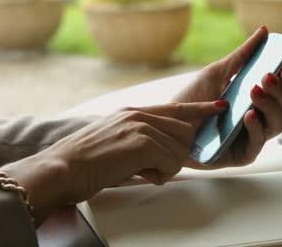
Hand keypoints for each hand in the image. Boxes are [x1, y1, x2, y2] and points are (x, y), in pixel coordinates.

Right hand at [0, 101, 227, 224]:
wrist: (62, 168)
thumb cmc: (86, 161)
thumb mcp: (117, 140)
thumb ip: (142, 140)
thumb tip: (164, 156)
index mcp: (134, 112)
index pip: (177, 108)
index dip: (201, 109)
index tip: (219, 107)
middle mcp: (140, 115)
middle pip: (185, 131)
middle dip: (178, 152)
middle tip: (157, 165)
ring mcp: (141, 127)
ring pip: (179, 149)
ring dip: (167, 166)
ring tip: (144, 170)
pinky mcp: (141, 143)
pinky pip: (170, 162)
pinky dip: (160, 173)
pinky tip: (142, 174)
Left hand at [172, 26, 281, 168]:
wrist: (168, 125)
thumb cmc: (192, 99)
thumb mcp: (216, 73)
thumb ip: (242, 55)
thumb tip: (263, 31)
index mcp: (255, 100)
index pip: (279, 90)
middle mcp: (258, 119)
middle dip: (279, 91)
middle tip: (266, 76)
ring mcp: (252, 138)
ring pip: (278, 124)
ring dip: (270, 105)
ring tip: (254, 91)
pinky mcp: (242, 155)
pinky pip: (258, 143)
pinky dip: (256, 127)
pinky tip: (248, 114)